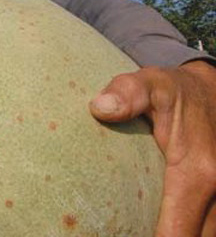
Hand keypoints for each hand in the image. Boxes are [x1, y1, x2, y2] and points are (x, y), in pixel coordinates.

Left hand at [89, 61, 215, 236]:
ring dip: (177, 234)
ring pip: (204, 235)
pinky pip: (208, 227)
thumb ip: (128, 93)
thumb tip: (99, 107)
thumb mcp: (152, 84)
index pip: (178, 233)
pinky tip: (161, 223)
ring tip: (136, 229)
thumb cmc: (177, 91)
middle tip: (124, 232)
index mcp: (198, 172)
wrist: (213, 91)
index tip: (125, 235)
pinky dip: (188, 229)